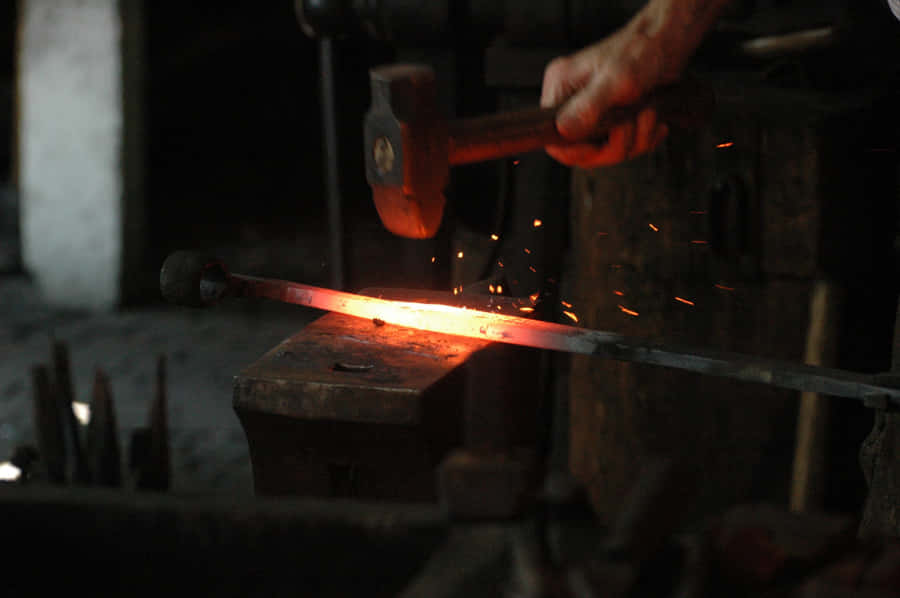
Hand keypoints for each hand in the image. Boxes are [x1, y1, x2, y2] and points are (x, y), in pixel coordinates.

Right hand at [540, 25, 673, 167]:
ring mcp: (593, 112)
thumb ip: (588, 106)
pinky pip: (622, 146)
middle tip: (633, 125)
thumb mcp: (616, 79)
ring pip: (606, 150)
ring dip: (635, 139)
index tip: (598, 147)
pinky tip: (652, 120)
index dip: (574, 150)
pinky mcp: (612, 119)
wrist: (669, 42)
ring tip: (648, 114)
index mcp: (561, 86)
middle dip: (614, 145)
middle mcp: (572, 101)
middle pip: (581, 150)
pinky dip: (642, 138)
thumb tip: (563, 129)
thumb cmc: (643, 51)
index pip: (552, 135)